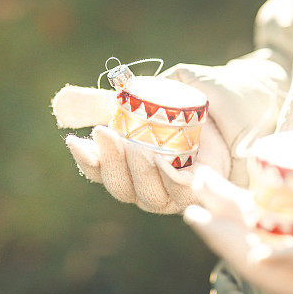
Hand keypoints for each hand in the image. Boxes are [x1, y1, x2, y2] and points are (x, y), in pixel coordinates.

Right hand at [52, 84, 231, 213]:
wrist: (232, 95)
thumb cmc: (185, 99)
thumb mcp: (140, 95)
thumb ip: (101, 102)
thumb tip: (60, 103)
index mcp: (129, 163)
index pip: (99, 172)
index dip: (86, 160)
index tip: (75, 140)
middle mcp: (150, 182)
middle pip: (122, 188)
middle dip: (111, 164)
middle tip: (106, 133)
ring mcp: (177, 190)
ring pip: (150, 198)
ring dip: (140, 174)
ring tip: (137, 148)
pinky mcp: (204, 188)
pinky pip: (184, 193)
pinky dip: (172, 180)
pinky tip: (163, 162)